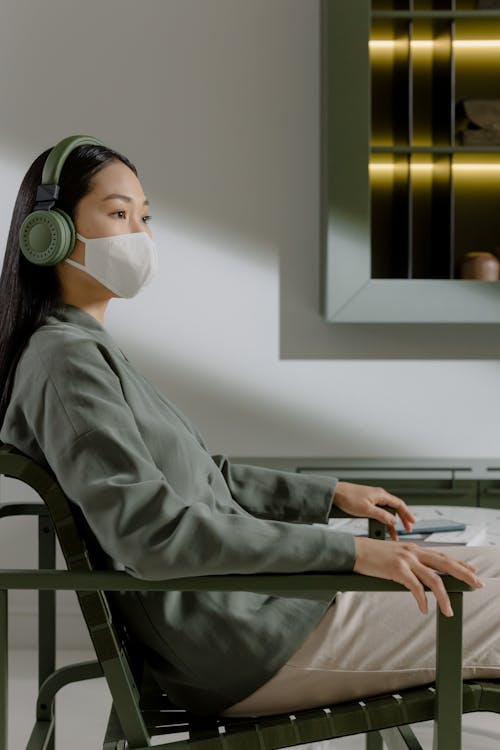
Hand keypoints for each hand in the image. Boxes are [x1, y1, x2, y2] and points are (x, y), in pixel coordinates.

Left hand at [333, 481, 415, 540]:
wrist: (335, 493)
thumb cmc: (348, 498)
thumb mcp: (367, 510)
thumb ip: (381, 515)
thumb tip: (393, 521)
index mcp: (381, 495)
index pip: (399, 504)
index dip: (407, 514)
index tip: (413, 522)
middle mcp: (379, 496)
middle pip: (395, 508)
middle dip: (401, 520)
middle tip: (406, 530)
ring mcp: (373, 499)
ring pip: (387, 512)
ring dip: (391, 523)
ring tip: (393, 535)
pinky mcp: (367, 502)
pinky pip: (379, 512)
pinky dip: (383, 520)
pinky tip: (382, 528)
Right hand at [354, 536, 484, 616]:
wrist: (353, 550)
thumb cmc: (371, 555)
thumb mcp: (394, 555)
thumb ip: (409, 563)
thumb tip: (420, 577)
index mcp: (414, 549)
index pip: (442, 555)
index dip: (459, 563)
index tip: (472, 570)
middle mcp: (413, 552)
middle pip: (445, 564)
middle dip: (464, 574)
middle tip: (478, 584)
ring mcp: (406, 560)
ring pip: (434, 579)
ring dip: (443, 597)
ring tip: (448, 610)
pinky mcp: (397, 569)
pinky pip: (415, 587)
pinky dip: (422, 600)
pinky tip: (423, 609)